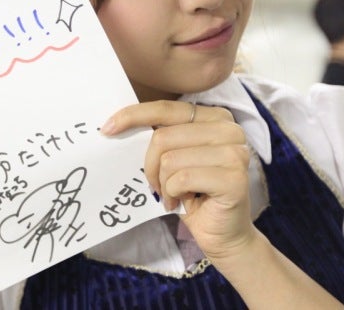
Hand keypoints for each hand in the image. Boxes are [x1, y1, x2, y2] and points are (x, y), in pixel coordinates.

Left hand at [103, 99, 255, 261]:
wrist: (225, 234)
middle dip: (151, 166)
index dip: (134, 116)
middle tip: (156, 186)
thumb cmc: (194, 194)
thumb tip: (116, 123)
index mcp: (216, 117)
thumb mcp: (174, 158)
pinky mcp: (235, 178)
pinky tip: (182, 203)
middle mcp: (230, 129)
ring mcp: (236, 153)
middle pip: (164, 137)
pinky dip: (173, 194)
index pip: (166, 108)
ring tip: (173, 195)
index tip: (107, 128)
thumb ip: (161, 137)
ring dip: (163, 184)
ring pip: (170, 160)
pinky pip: (182, 178)